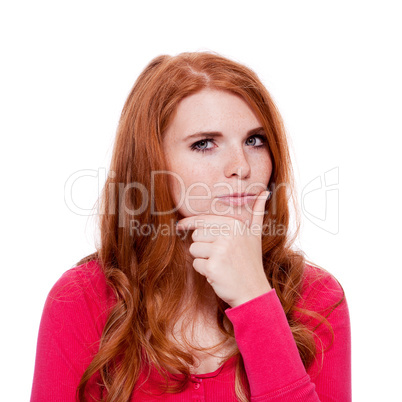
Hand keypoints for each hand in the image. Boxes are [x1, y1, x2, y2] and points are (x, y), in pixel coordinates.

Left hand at [176, 190, 271, 307]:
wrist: (254, 291)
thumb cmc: (251, 262)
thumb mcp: (256, 235)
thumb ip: (257, 213)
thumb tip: (265, 192)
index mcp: (235, 224)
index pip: (203, 220)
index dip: (189, 222)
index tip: (179, 225)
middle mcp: (228, 235)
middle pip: (196, 234)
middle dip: (203, 246)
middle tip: (219, 255)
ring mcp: (221, 250)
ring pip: (193, 249)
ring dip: (203, 258)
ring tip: (219, 264)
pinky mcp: (213, 266)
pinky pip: (196, 264)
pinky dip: (204, 271)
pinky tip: (218, 273)